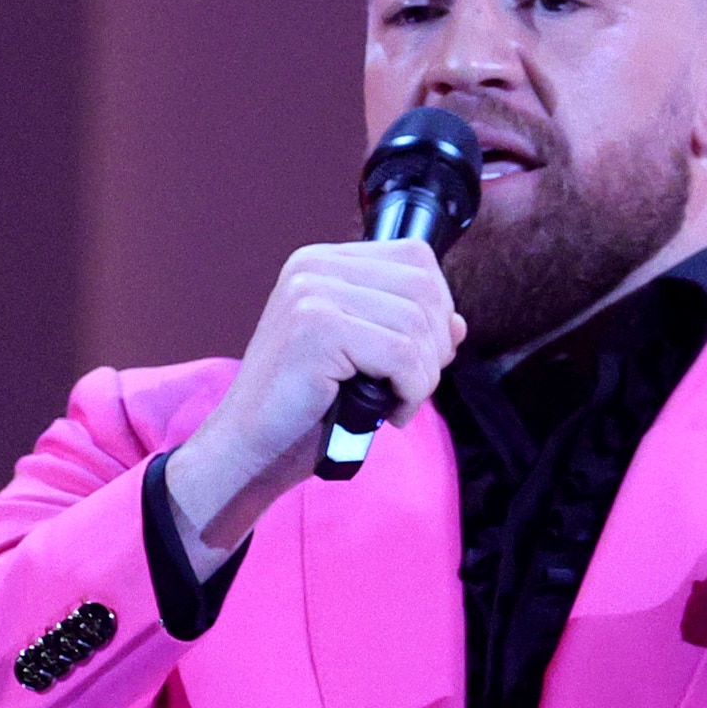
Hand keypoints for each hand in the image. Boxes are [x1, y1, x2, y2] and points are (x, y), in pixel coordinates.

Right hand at [163, 237, 466, 568]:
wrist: (249, 449)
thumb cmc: (303, 409)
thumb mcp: (362, 357)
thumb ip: (404, 329)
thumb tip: (457, 324)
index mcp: (322, 263)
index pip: (415, 258)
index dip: (437, 308)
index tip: (419, 356)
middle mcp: (314, 268)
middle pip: (422, 288)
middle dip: (434, 346)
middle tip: (410, 387)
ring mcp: (311, 294)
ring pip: (417, 324)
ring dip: (423, 376)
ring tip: (395, 403)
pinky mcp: (316, 328)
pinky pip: (401, 355)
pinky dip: (411, 391)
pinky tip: (388, 413)